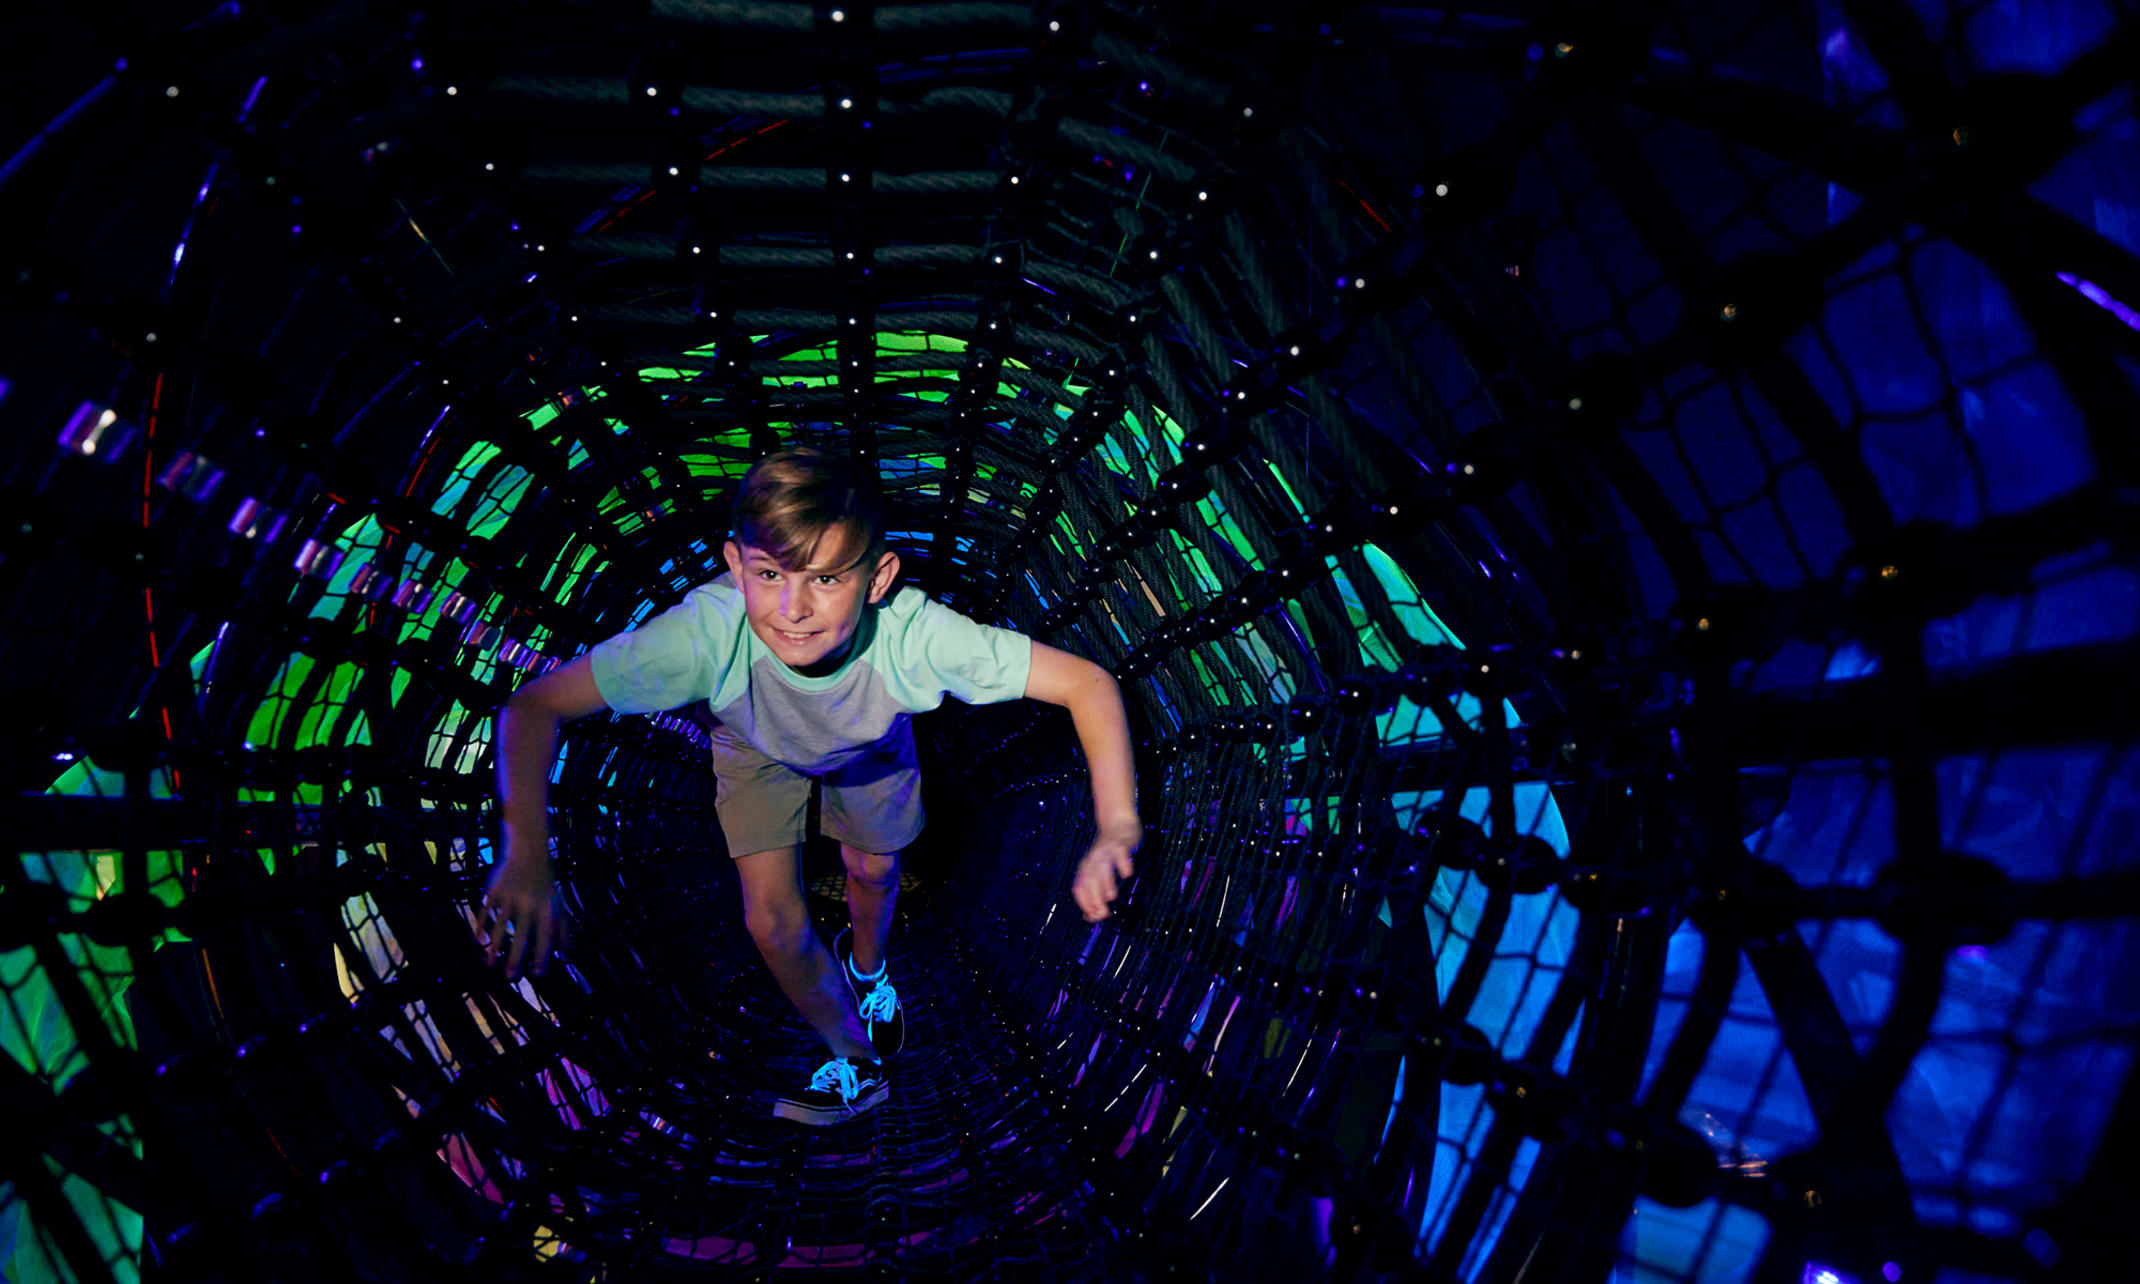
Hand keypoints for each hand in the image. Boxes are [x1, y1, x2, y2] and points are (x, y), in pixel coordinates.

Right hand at [480, 854, 564, 980]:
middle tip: (510, 978)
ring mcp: (510, 895)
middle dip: (516, 957)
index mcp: (547, 906)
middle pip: (522, 934)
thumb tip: (567, 952)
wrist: (528, 849)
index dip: (543, 955)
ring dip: (494, 948)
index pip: (546, 935)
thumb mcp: (558, 900)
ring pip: (500, 926)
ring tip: (490, 965)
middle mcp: (529, 902)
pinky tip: (479, 942)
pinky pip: (485, 911)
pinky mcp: (495, 889)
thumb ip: (563, 926)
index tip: (538, 973)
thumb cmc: (545, 880)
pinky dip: (481, 926)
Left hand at [1072, 824, 1140, 922]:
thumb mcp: (1099, 872)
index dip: (1085, 903)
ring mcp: (1106, 850)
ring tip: (1111, 896)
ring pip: (1102, 866)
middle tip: (1103, 913)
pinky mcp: (1120, 842)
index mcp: (1086, 868)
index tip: (1094, 917)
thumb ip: (1095, 894)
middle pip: (1089, 880)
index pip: (1080, 888)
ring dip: (1105, 881)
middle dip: (1094, 897)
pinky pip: (1119, 851)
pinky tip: (1127, 873)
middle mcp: (1093, 859)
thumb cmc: (1109, 852)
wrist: (1118, 822)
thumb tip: (1089, 918)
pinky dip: (1122, 862)